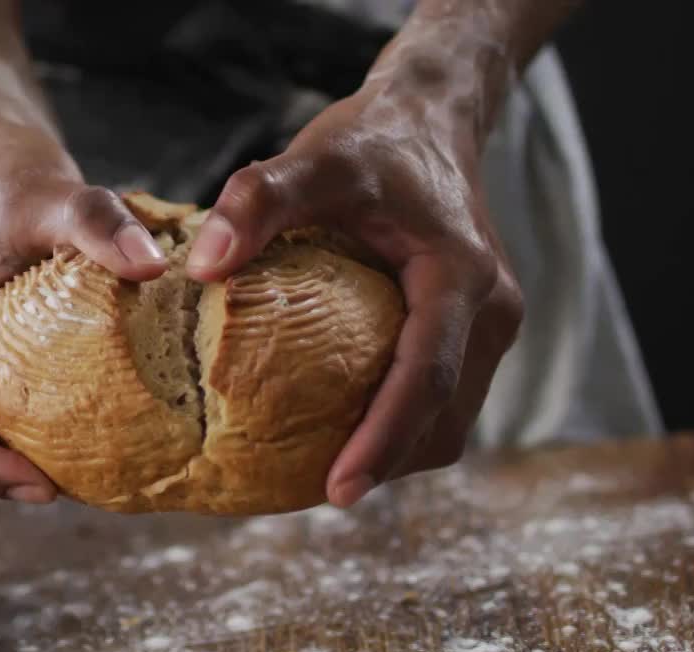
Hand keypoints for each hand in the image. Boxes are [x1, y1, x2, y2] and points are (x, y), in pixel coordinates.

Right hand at [0, 128, 169, 502]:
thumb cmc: (10, 170)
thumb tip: (152, 267)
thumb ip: (99, 225)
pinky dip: (34, 426)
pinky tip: (89, 433)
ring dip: (17, 458)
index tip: (42, 489)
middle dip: (4, 476)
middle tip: (73, 495)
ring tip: (84, 481)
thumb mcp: (54, 193)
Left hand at [185, 80, 523, 507]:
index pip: (428, 380)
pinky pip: (445, 399)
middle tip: (313, 491)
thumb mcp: (314, 159)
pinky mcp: (476, 332)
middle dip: (388, 463)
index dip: (384, 441)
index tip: (337, 490)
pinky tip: (344, 430)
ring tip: (324, 472)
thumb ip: (258, 202)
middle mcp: (492, 312)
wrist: (430, 119)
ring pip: (452, 419)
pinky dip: (402, 425)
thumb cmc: (372, 142)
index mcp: (463, 278)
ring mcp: (491, 326)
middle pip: (447, 418)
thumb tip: (201, 268)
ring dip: (398, 452)